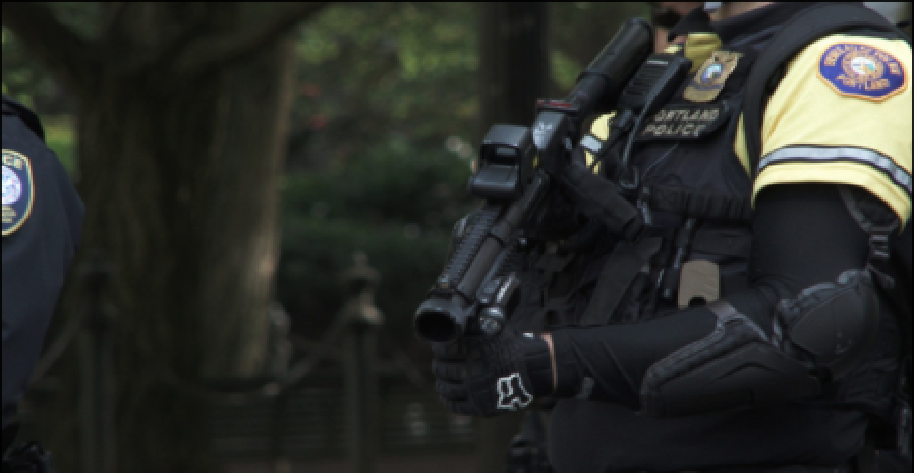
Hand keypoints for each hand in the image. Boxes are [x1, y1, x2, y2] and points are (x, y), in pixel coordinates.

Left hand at [434, 329, 550, 416]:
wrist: (532, 369)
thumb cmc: (510, 347)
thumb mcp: (493, 330)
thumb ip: (471, 326)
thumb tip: (450, 324)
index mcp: (475, 351)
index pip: (444, 350)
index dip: (438, 348)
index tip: (438, 348)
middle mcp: (474, 371)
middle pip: (442, 369)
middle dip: (439, 365)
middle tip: (439, 363)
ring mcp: (476, 391)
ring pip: (446, 388)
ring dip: (441, 382)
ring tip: (442, 378)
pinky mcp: (480, 407)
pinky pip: (455, 405)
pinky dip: (447, 399)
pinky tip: (446, 393)